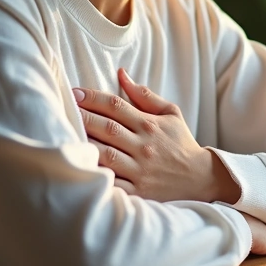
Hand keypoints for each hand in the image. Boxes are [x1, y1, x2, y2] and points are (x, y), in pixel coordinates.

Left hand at [75, 68, 237, 203]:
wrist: (201, 178)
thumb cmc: (181, 143)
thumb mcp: (170, 113)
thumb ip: (144, 94)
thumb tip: (121, 74)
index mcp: (149, 125)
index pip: (116, 106)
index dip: (93, 97)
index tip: (74, 92)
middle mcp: (143, 146)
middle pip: (107, 128)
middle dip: (83, 117)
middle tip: (64, 108)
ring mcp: (140, 170)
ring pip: (106, 155)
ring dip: (85, 145)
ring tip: (65, 135)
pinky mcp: (138, 191)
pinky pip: (113, 184)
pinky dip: (97, 176)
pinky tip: (82, 168)